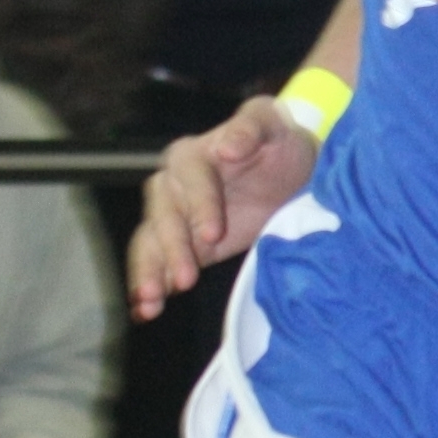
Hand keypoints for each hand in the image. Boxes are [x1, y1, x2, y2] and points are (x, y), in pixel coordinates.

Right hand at [129, 95, 317, 319]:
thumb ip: (251, 128)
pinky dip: (151, 287)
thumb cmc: (281, 145)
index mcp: (193, 155)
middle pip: (163, 216)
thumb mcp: (274, 126)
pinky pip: (157, 265)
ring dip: (149, 272)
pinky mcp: (181, 248)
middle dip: (171, 249)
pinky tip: (146, 311)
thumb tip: (226, 148)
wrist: (291, 176)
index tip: (213, 234)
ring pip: (151, 243)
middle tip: (185, 280)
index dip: (200, 206)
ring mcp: (174, 220)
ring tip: (151, 302)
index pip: (189, 179)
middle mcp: (174, 186)